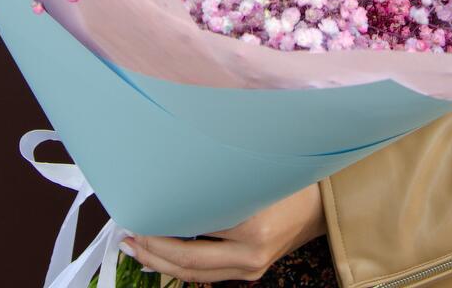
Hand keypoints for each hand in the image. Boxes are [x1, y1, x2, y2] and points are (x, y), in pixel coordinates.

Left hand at [120, 182, 326, 282]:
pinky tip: (164, 257)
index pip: (195, 229)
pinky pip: (209, 275)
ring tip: (137, 249)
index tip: (139, 213)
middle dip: (153, 251)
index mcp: (253, 226)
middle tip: (128, 237)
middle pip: (189, 261)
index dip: (162, 225)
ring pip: (196, 274)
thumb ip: (220, 183)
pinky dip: (182, 267)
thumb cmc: (288, 180)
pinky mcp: (252, 274)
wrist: (323, 203)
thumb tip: (176, 179)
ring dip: (162, 263)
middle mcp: (252, 253)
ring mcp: (252, 268)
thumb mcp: (254, 175)